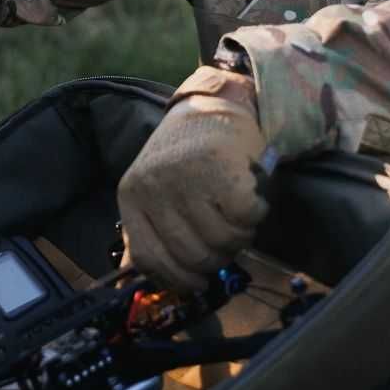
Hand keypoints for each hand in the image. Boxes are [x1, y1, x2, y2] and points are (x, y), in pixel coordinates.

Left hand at [118, 67, 268, 292]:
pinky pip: (247, 219)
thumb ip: (148, 234)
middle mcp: (156, 186)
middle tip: (225, 238)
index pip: (150, 259)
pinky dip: (256, 216)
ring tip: (236, 215)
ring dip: (240, 236)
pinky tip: (249, 198)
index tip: (197, 281)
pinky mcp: (225, 169)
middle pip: (193, 256)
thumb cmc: (186, 156)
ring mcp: (190, 178)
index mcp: (133, 195)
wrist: (215, 104)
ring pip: (224, 242)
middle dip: (217, 256)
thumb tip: (136, 285)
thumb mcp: (154, 191)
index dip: (178, 279)